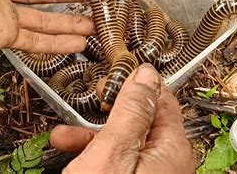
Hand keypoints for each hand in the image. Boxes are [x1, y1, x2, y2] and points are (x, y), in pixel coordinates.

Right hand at [50, 64, 195, 172]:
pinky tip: (71, 152)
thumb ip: (130, 111)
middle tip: (93, 97)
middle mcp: (165, 163)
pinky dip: (93, 155)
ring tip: (64, 133)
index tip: (114, 74)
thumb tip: (146, 74)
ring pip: (122, 143)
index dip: (137, 84)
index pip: (162, 101)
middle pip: (140, 121)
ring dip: (91, 135)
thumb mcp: (113, 150)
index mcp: (172, 150)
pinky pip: (116, 162)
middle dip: (108, 109)